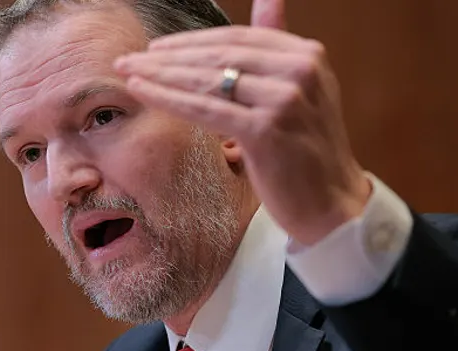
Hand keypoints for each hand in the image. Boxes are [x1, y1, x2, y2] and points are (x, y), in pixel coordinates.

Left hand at [113, 0, 370, 245]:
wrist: (330, 204)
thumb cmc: (306, 152)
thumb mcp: (300, 90)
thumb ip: (277, 47)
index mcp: (307, 55)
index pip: (238, 38)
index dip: (192, 42)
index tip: (156, 48)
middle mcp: (299, 70)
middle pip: (219, 55)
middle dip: (168, 56)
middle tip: (129, 58)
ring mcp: (283, 99)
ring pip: (208, 79)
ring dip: (160, 74)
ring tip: (127, 71)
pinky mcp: (265, 130)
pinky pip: (205, 109)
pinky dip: (168, 98)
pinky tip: (141, 90)